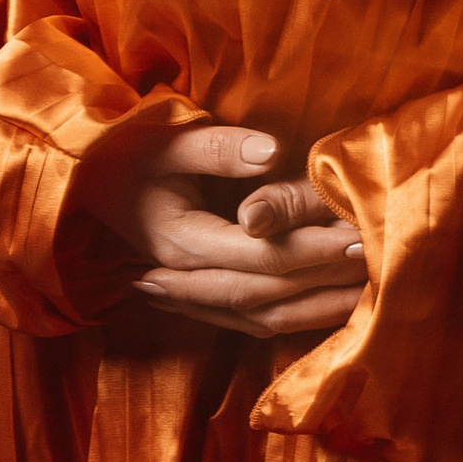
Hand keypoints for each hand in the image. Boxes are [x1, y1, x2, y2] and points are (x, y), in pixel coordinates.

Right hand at [83, 121, 366, 339]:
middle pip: (268, 292)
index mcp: (182, 240)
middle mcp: (188, 277)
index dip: (311, 247)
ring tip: (370, 295)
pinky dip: (293, 320)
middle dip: (325, 280)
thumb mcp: (168, 140)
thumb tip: (271, 151)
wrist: (83, 186)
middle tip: (379, 263)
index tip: (358, 233)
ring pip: (263, 317)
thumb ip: (219, 148)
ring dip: (316, 310)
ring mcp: (192, 293)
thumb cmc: (127, 154)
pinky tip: (328, 313)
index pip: (260, 254)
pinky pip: (252, 321)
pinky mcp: (200, 296)